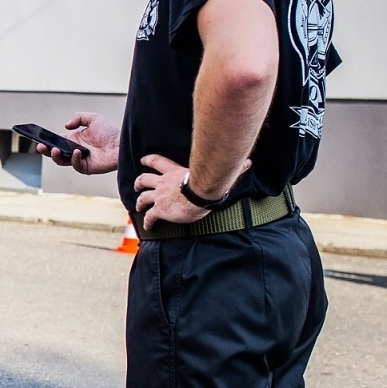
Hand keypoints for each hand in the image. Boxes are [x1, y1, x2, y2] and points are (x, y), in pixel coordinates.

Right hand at [32, 112, 119, 174]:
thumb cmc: (109, 133)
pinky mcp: (85, 168)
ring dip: (55, 156)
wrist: (121, 145)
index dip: (47, 140)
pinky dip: (74, 158)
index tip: (39, 137)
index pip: (56, 141)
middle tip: (41, 146)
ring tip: (54, 150)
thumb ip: (79, 117)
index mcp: (73, 140)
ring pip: (61, 161)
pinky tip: (76, 151)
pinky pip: (75, 165)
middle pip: (54, 152)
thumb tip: (65, 125)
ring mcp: (78, 160)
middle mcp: (73, 150)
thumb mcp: (94, 119)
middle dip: (45, 150)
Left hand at [133, 154, 248, 229]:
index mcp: (174, 171)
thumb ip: (231, 169)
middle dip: (139, 182)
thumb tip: (250, 163)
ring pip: (143, 197)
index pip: (157, 161)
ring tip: (137, 206)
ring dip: (139, 202)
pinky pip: (150, 217)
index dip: (149, 160)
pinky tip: (148, 227)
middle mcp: (163, 183)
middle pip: (144, 179)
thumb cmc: (209, 184)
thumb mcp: (215, 173)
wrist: (199, 195)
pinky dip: (147, 222)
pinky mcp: (160, 210)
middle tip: (136, 185)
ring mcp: (159, 196)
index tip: (143, 160)